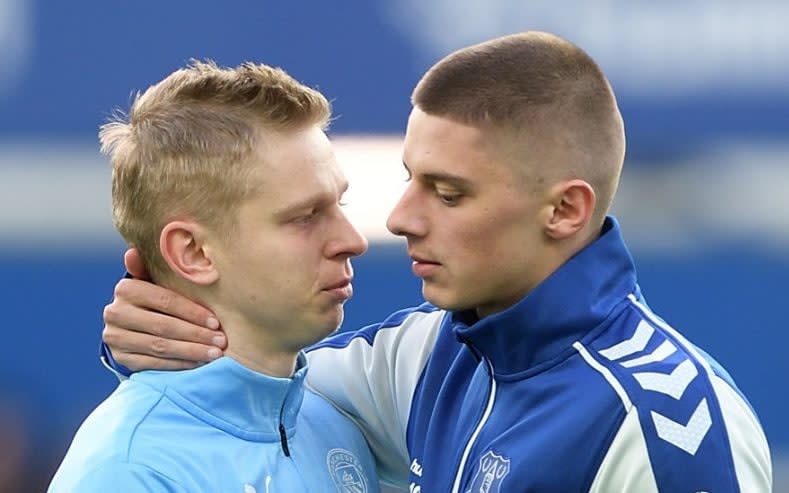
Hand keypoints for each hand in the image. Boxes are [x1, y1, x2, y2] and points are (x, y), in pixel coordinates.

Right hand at [102, 249, 226, 370]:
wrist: (131, 325)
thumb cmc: (155, 298)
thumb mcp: (155, 280)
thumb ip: (151, 267)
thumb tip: (132, 252)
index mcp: (126, 289)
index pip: (165, 301)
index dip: (192, 312)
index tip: (216, 322)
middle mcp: (115, 313)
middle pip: (164, 326)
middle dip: (196, 334)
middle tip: (221, 341)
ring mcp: (115, 338)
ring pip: (160, 347)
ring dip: (191, 351)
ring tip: (215, 354)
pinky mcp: (121, 358)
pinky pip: (154, 363)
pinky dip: (179, 364)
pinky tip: (199, 363)